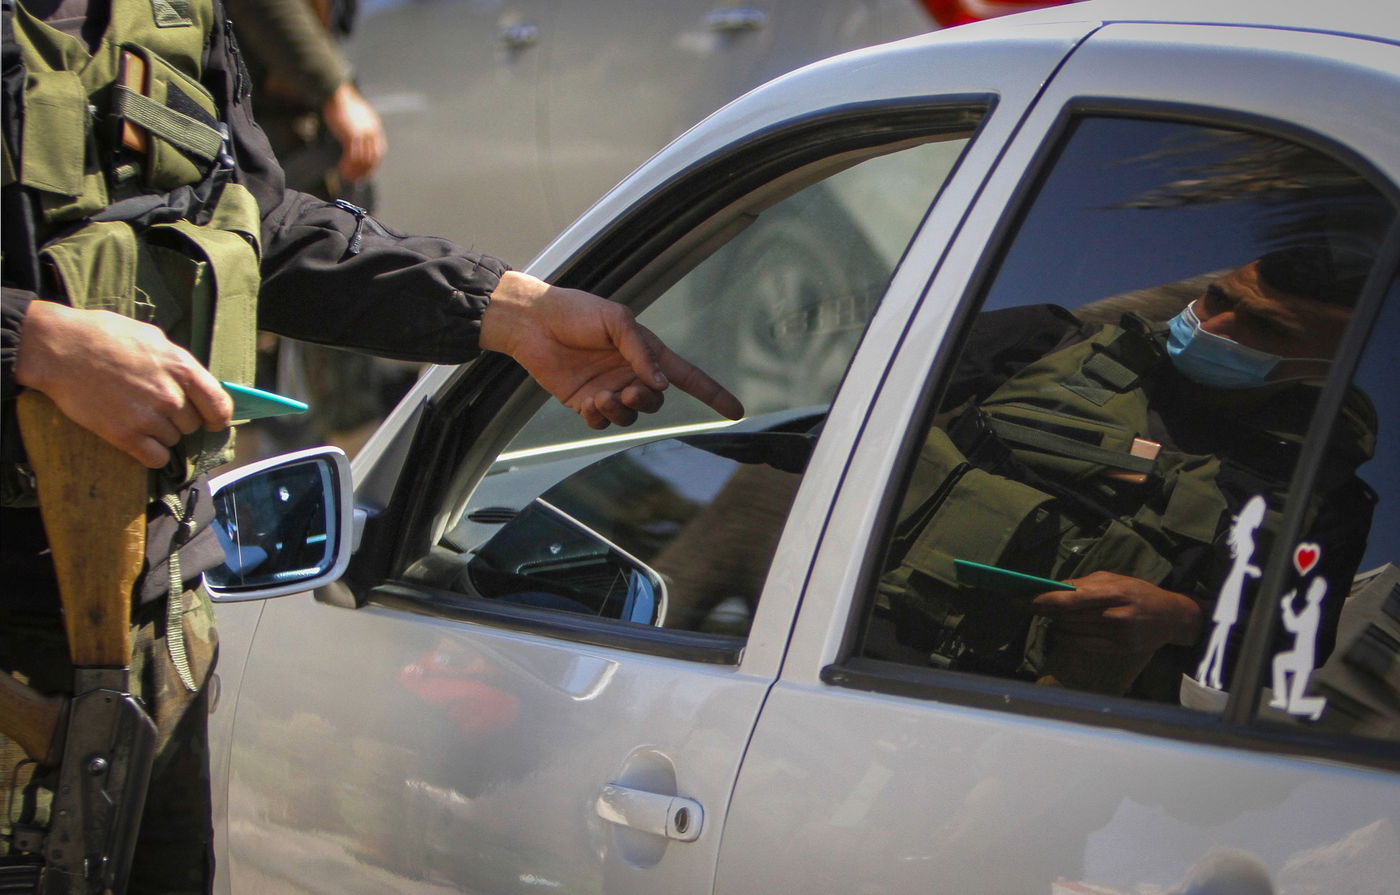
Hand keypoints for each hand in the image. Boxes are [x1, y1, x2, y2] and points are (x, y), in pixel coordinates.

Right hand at [15, 302, 232, 467]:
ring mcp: (147, 416)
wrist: (59, 348)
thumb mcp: (152, 338)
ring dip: (161, 434)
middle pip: (193, 424)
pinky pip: (155, 458)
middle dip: (179, 419)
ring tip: (138, 415)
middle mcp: (170, 395)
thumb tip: (196, 383)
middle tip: (156, 408)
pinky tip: (141, 443)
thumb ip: (177, 363)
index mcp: (181, 367)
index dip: (218, 417)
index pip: (219, 405)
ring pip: (173, 440)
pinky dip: (153, 455)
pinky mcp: (123, 434)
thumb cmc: (104, 336)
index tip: (212, 422)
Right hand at [322, 83, 385, 183]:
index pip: (379, 151)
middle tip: (356, 179)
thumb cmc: (342, 104)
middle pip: (373, 158)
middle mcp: (371, 132)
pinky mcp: (351, 135)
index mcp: (375, 127)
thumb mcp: (357, 116)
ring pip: (362, 160)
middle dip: (365, 171)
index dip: (373, 164)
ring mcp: (362, 134)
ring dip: (355, 171)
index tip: (366, 172)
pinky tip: (341, 170)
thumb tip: (356, 139)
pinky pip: (352, 156)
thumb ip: (360, 127)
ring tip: (347, 177)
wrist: (336, 94)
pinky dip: (347, 166)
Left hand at [480, 271, 743, 428]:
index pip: (688, 377)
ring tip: (601, 395)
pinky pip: (602, 422)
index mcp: (646, 352)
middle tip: (627, 390)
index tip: (736, 411)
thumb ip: (640, 352)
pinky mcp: (584, 402)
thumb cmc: (575, 312)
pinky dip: (599, 418)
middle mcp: (631, 373)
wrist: (532, 322)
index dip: (713, 394)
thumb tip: (659, 384)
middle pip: (656, 401)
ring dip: (620, 410)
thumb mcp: (616, 321)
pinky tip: (588, 403)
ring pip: (630, 415)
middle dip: (646, 400)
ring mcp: (608, 389)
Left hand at [1031, 571, 1204, 653]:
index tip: (1022, 598)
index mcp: (1114, 592)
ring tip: (1045, 615)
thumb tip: (1054, 588)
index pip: (1070, 598)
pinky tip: (1059, 630)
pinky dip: (1066, 637)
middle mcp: (1115, 615)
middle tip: (1023, 605)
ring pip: (1072, 630)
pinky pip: (1082, 645)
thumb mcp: (1114, 579)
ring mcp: (1117, 635)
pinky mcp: (1118, 649)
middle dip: (1042, 610)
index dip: (1043, 599)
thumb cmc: (1138, 592)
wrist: (1172, 617)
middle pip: (1067, 616)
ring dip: (1054, 623)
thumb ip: (1085, 584)